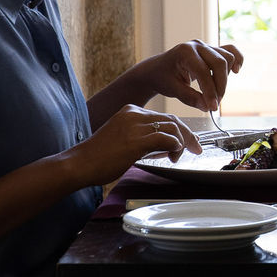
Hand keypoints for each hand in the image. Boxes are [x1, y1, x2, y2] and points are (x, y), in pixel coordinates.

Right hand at [72, 104, 201, 185]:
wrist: (79, 164)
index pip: (164, 117)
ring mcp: (135, 126)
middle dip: (187, 135)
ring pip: (172, 129)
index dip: (179, 130)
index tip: (188, 141)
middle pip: (172, 121)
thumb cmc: (99, 158)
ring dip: (181, 144)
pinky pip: (167, 139)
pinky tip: (172, 156)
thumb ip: (146, 142)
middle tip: (196, 148)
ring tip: (176, 158)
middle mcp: (134, 114)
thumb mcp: (125, 142)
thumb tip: (168, 147)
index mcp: (130, 111)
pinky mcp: (137, 140)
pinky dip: (175, 147)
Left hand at [132, 40, 245, 112]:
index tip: (212, 107)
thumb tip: (208, 107)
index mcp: (184, 52)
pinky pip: (231, 51)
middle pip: (220, 63)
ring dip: (225, 78)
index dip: (210, 91)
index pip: (203, 72)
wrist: (157, 69)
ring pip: (227, 58)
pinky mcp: (213, 50)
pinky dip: (236, 60)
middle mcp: (197, 46)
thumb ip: (190, 98)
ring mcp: (206, 46)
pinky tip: (236, 71)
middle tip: (214, 104)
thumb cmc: (162, 78)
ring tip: (216, 92)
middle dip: (220, 86)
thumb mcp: (172, 89)